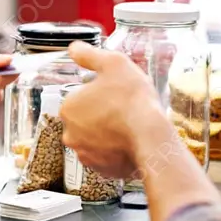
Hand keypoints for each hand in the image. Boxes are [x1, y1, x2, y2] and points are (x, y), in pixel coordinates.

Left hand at [60, 41, 168, 179]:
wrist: (152, 138)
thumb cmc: (132, 100)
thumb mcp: (113, 63)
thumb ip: (89, 54)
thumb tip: (74, 49)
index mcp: (68, 108)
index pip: (79, 97)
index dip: (98, 93)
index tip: (113, 93)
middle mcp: (70, 134)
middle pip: (85, 119)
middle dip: (100, 114)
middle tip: (122, 108)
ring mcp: (86, 155)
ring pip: (94, 138)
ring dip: (107, 133)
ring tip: (127, 125)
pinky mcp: (102, 171)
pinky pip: (106, 157)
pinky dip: (115, 150)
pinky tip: (129, 141)